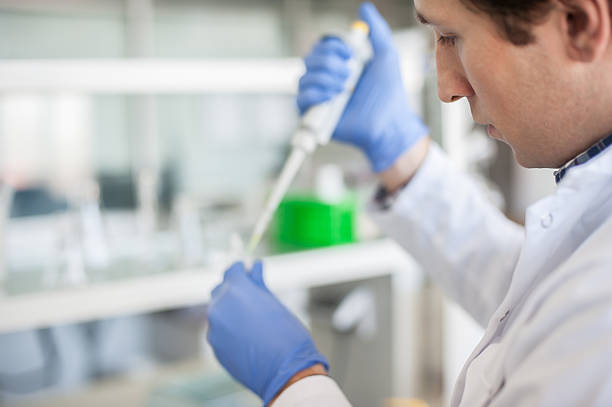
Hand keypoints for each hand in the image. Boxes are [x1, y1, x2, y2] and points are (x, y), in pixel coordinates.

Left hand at [207, 261, 328, 405]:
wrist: (285, 372)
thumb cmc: (286, 335)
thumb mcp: (274, 303)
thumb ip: (258, 284)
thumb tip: (254, 267)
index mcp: (236, 291)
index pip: (231, 271)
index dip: (240, 269)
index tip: (247, 269)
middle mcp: (219, 307)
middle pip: (221, 290)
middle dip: (234, 289)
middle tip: (251, 294)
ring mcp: (214, 328)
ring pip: (219, 312)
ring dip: (231, 310)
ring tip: (251, 318)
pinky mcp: (214, 346)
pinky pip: (219, 330)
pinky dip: (229, 328)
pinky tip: (246, 335)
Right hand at [297, 2, 427, 172]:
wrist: (388, 123)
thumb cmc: (389, 93)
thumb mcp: (386, 56)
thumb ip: (377, 31)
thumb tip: (365, 7)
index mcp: (339, 64)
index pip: (321, 47)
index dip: (332, 45)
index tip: (350, 51)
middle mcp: (326, 79)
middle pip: (309, 59)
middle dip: (329, 62)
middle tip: (350, 71)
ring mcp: (319, 97)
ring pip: (304, 77)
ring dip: (325, 78)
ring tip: (346, 87)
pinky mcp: (315, 115)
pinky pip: (301, 98)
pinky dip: (317, 93)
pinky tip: (335, 97)